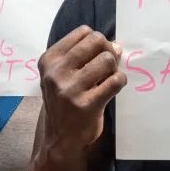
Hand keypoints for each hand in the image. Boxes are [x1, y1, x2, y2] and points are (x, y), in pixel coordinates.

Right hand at [37, 25, 126, 158]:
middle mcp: (56, 73)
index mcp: (49, 60)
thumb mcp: (63, 74)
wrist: (60, 139)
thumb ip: (85, 55)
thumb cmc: (65, 100)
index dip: (97, 41)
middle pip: (97, 41)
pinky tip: (113, 87)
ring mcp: (70, 90)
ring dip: (114, 68)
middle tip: (108, 65)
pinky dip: (120, 81)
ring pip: (107, 60)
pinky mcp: (86, 105)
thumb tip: (116, 44)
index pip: (84, 32)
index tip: (97, 54)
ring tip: (108, 79)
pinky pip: (115, 81)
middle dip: (108, 50)